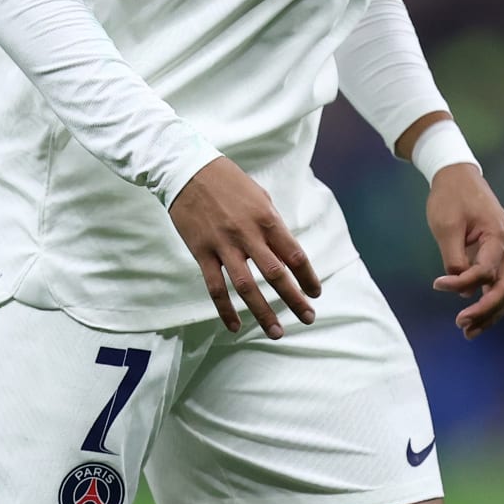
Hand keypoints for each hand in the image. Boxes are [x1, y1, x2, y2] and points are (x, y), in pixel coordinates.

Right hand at [169, 157, 320, 337]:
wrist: (188, 171)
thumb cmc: (229, 181)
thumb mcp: (260, 196)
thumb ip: (273, 224)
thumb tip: (284, 251)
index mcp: (267, 219)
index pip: (294, 255)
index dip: (308, 277)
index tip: (315, 293)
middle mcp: (248, 234)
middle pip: (276, 275)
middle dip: (294, 300)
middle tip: (308, 318)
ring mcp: (224, 245)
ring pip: (247, 287)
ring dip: (263, 313)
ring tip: (277, 332)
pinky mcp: (202, 252)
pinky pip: (215, 287)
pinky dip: (226, 309)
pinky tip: (236, 325)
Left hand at [427, 164, 503, 338]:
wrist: (457, 175)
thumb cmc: (450, 196)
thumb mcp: (446, 226)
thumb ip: (454, 259)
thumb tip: (463, 290)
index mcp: (500, 234)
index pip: (485, 272)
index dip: (461, 284)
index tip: (437, 284)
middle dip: (485, 310)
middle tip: (461, 325)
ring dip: (490, 312)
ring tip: (469, 332)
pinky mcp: (499, 252)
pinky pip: (499, 282)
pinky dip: (489, 300)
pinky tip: (475, 318)